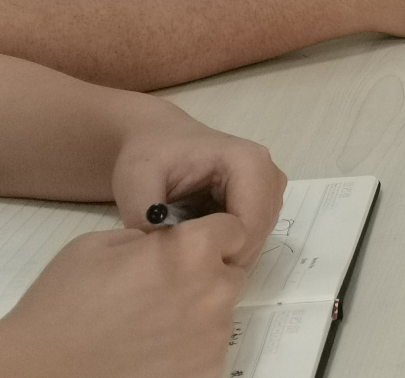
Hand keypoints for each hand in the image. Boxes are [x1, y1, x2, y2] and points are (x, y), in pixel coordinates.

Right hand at [0, 216, 249, 377]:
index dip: (212, 236)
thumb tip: (170, 241)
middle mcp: (212, 291)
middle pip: (230, 273)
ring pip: (220, 316)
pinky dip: (189, 352)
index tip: (192, 248)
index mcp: (191, 250)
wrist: (37, 371)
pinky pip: (209, 353)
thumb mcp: (100, 244)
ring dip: (197, 316)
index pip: (233, 229)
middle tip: (162, 292)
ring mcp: (212, 338)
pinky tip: (153, 353)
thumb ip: (150, 238)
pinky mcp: (205, 373)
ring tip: (150, 327)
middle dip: (206, 276)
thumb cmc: (61, 306)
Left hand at [111, 113, 286, 262]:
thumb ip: (146, 220)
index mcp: (246, 162)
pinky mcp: (262, 197)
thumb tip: (159, 258)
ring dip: (228, 252)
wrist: (157, 138)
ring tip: (189, 253)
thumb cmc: (148, 155)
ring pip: (259, 235)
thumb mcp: (136, 183)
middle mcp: (267, 172)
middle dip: (224, 255)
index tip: (184, 266)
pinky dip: (231, 245)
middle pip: (259, 232)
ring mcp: (269, 185)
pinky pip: (255, 232)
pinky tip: (200, 243)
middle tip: (183, 266)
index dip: (221, 252)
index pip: (251, 224)